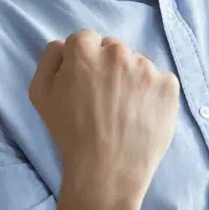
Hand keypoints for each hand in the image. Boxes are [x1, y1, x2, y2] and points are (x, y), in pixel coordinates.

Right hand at [28, 29, 179, 209]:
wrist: (107, 170)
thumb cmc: (69, 134)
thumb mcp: (40, 94)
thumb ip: (49, 59)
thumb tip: (65, 44)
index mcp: (84, 51)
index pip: (85, 39)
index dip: (83, 61)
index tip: (85, 83)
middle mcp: (117, 52)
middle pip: (113, 49)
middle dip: (108, 67)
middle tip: (104, 99)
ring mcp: (146, 67)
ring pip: (137, 64)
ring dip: (131, 79)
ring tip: (123, 112)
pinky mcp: (168, 85)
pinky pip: (159, 80)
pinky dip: (153, 94)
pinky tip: (141, 114)